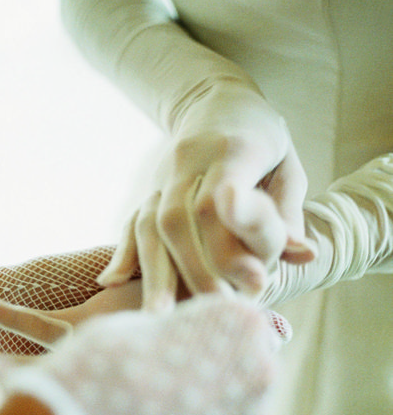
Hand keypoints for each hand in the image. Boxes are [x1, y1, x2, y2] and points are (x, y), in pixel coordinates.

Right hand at [99, 83, 316, 308]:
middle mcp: (190, 160)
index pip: (222, 193)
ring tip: (160, 316)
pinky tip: (111, 283)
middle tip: (222, 310)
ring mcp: (164, 175)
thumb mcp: (287, 167)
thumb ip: (289, 212)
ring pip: (151, 223)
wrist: (214, 98)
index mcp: (233, 148)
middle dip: (197, 270)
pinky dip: (123, 252)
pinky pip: (132, 220)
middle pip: (179, 218)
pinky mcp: (150, 189)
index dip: (232, 235)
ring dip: (156, 273)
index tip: (254, 278)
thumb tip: (304, 256)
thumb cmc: (263, 138)